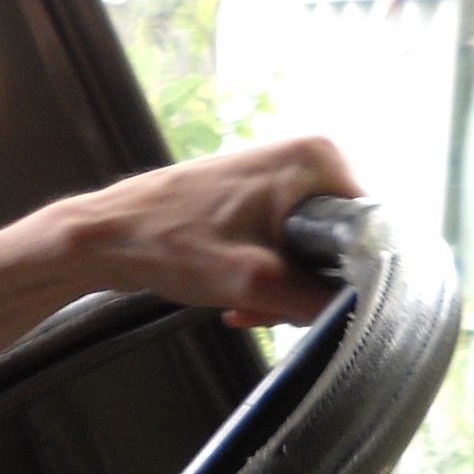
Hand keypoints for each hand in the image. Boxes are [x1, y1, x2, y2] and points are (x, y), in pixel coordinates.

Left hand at [42, 133, 362, 327]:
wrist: (102, 239)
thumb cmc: (168, 244)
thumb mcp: (256, 282)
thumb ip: (320, 301)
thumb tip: (366, 315)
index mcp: (320, 158)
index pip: (371, 233)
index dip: (343, 278)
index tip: (303, 301)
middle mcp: (307, 157)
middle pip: (338, 247)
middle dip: (303, 288)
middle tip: (262, 305)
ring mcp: (280, 177)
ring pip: (307, 256)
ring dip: (279, 290)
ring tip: (240, 302)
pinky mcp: (257, 198)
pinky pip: (282, 251)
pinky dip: (262, 280)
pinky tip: (234, 299)